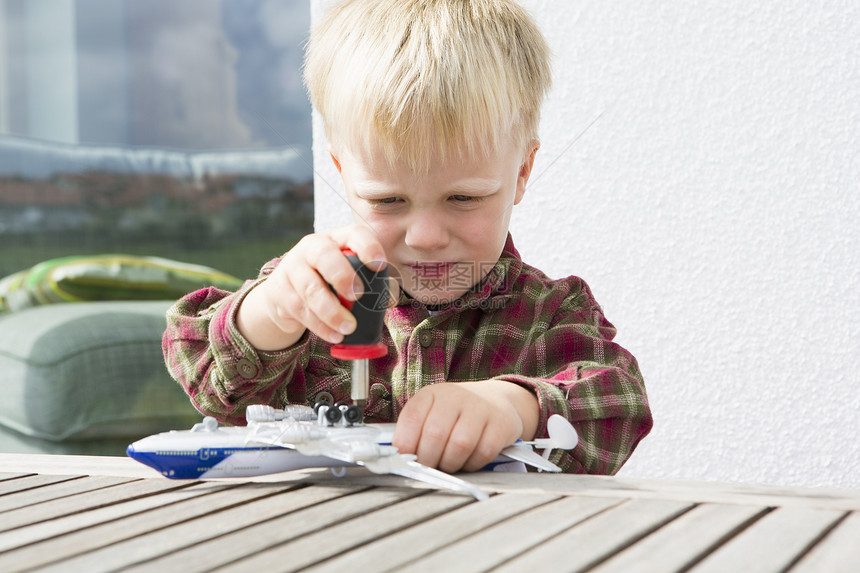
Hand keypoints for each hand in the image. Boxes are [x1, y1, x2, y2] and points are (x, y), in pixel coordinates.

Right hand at [237, 224, 386, 350]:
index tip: (379, 266)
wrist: (288, 293)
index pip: (354, 234)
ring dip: (331, 311)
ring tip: (349, 328)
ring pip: (310, 288)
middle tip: (358, 295)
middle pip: (324, 254)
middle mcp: (312, 247)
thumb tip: (389, 300)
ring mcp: (293, 267)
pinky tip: (334, 335)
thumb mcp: (351, 276)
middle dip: (342, 275)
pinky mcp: (279, 290)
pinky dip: (320, 326)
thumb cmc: (330, 282)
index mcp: (338, 239)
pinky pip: (300, 309)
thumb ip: (374, 285)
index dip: (367, 248)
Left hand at [392, 380, 538, 472]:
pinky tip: (468, 460)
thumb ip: (415, 431)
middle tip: (430, 466)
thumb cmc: (456, 414)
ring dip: (451, 463)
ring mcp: (479, 408)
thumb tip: (398, 458)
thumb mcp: (431, 413)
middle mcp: (454, 396)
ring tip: (449, 463)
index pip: (411, 418)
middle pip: (435, 435)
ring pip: (459, 445)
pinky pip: (483, 452)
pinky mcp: (500, 424)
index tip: (406, 460)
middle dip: (429, 460)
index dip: (405, 445)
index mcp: (431, 394)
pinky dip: (472, 464)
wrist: (496, 401)